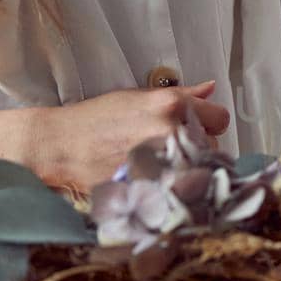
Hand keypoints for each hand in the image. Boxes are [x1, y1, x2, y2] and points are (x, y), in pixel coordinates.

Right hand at [30, 81, 230, 193]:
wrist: (60, 147)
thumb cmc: (95, 120)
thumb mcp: (137, 96)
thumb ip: (181, 95)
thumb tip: (209, 89)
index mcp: (171, 105)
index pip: (219, 118)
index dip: (208, 124)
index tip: (196, 128)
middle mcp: (171, 131)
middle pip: (212, 147)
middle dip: (198, 149)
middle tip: (170, 149)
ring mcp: (163, 162)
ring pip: (199, 171)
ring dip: (187, 171)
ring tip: (159, 166)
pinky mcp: (153, 186)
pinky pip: (181, 191)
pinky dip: (172, 189)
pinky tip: (155, 182)